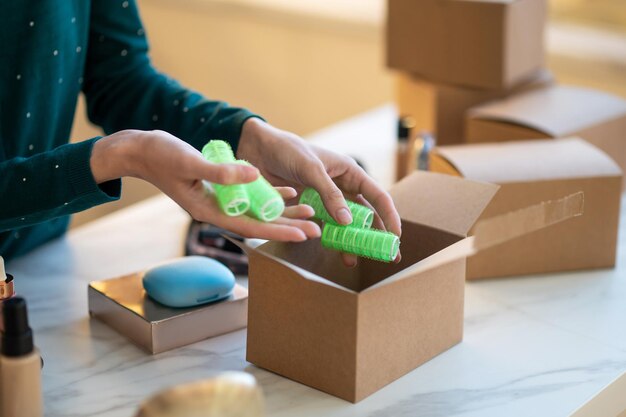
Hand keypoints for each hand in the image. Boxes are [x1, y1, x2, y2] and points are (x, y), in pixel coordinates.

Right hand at [90, 130, 319, 240]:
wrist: (142, 150)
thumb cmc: (161, 156)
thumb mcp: (190, 162)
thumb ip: (221, 173)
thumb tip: (253, 176)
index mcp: (210, 210)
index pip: (251, 225)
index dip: (279, 230)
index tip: (304, 234)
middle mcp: (218, 209)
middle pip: (260, 222)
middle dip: (288, 226)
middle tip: (317, 229)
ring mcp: (220, 201)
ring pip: (258, 210)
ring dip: (283, 212)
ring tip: (311, 213)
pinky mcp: (221, 189)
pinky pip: (250, 196)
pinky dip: (269, 194)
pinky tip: (289, 192)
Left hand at [238, 118, 401, 265]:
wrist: (257, 149)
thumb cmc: (287, 150)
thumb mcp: (311, 169)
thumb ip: (330, 194)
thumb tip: (348, 222)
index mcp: (349, 172)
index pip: (378, 196)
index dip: (389, 216)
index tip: (397, 237)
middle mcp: (341, 187)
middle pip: (365, 214)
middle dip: (375, 235)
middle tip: (385, 257)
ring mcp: (325, 199)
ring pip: (345, 225)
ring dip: (351, 241)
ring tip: (355, 260)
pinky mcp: (308, 208)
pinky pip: (323, 226)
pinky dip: (330, 239)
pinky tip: (334, 251)